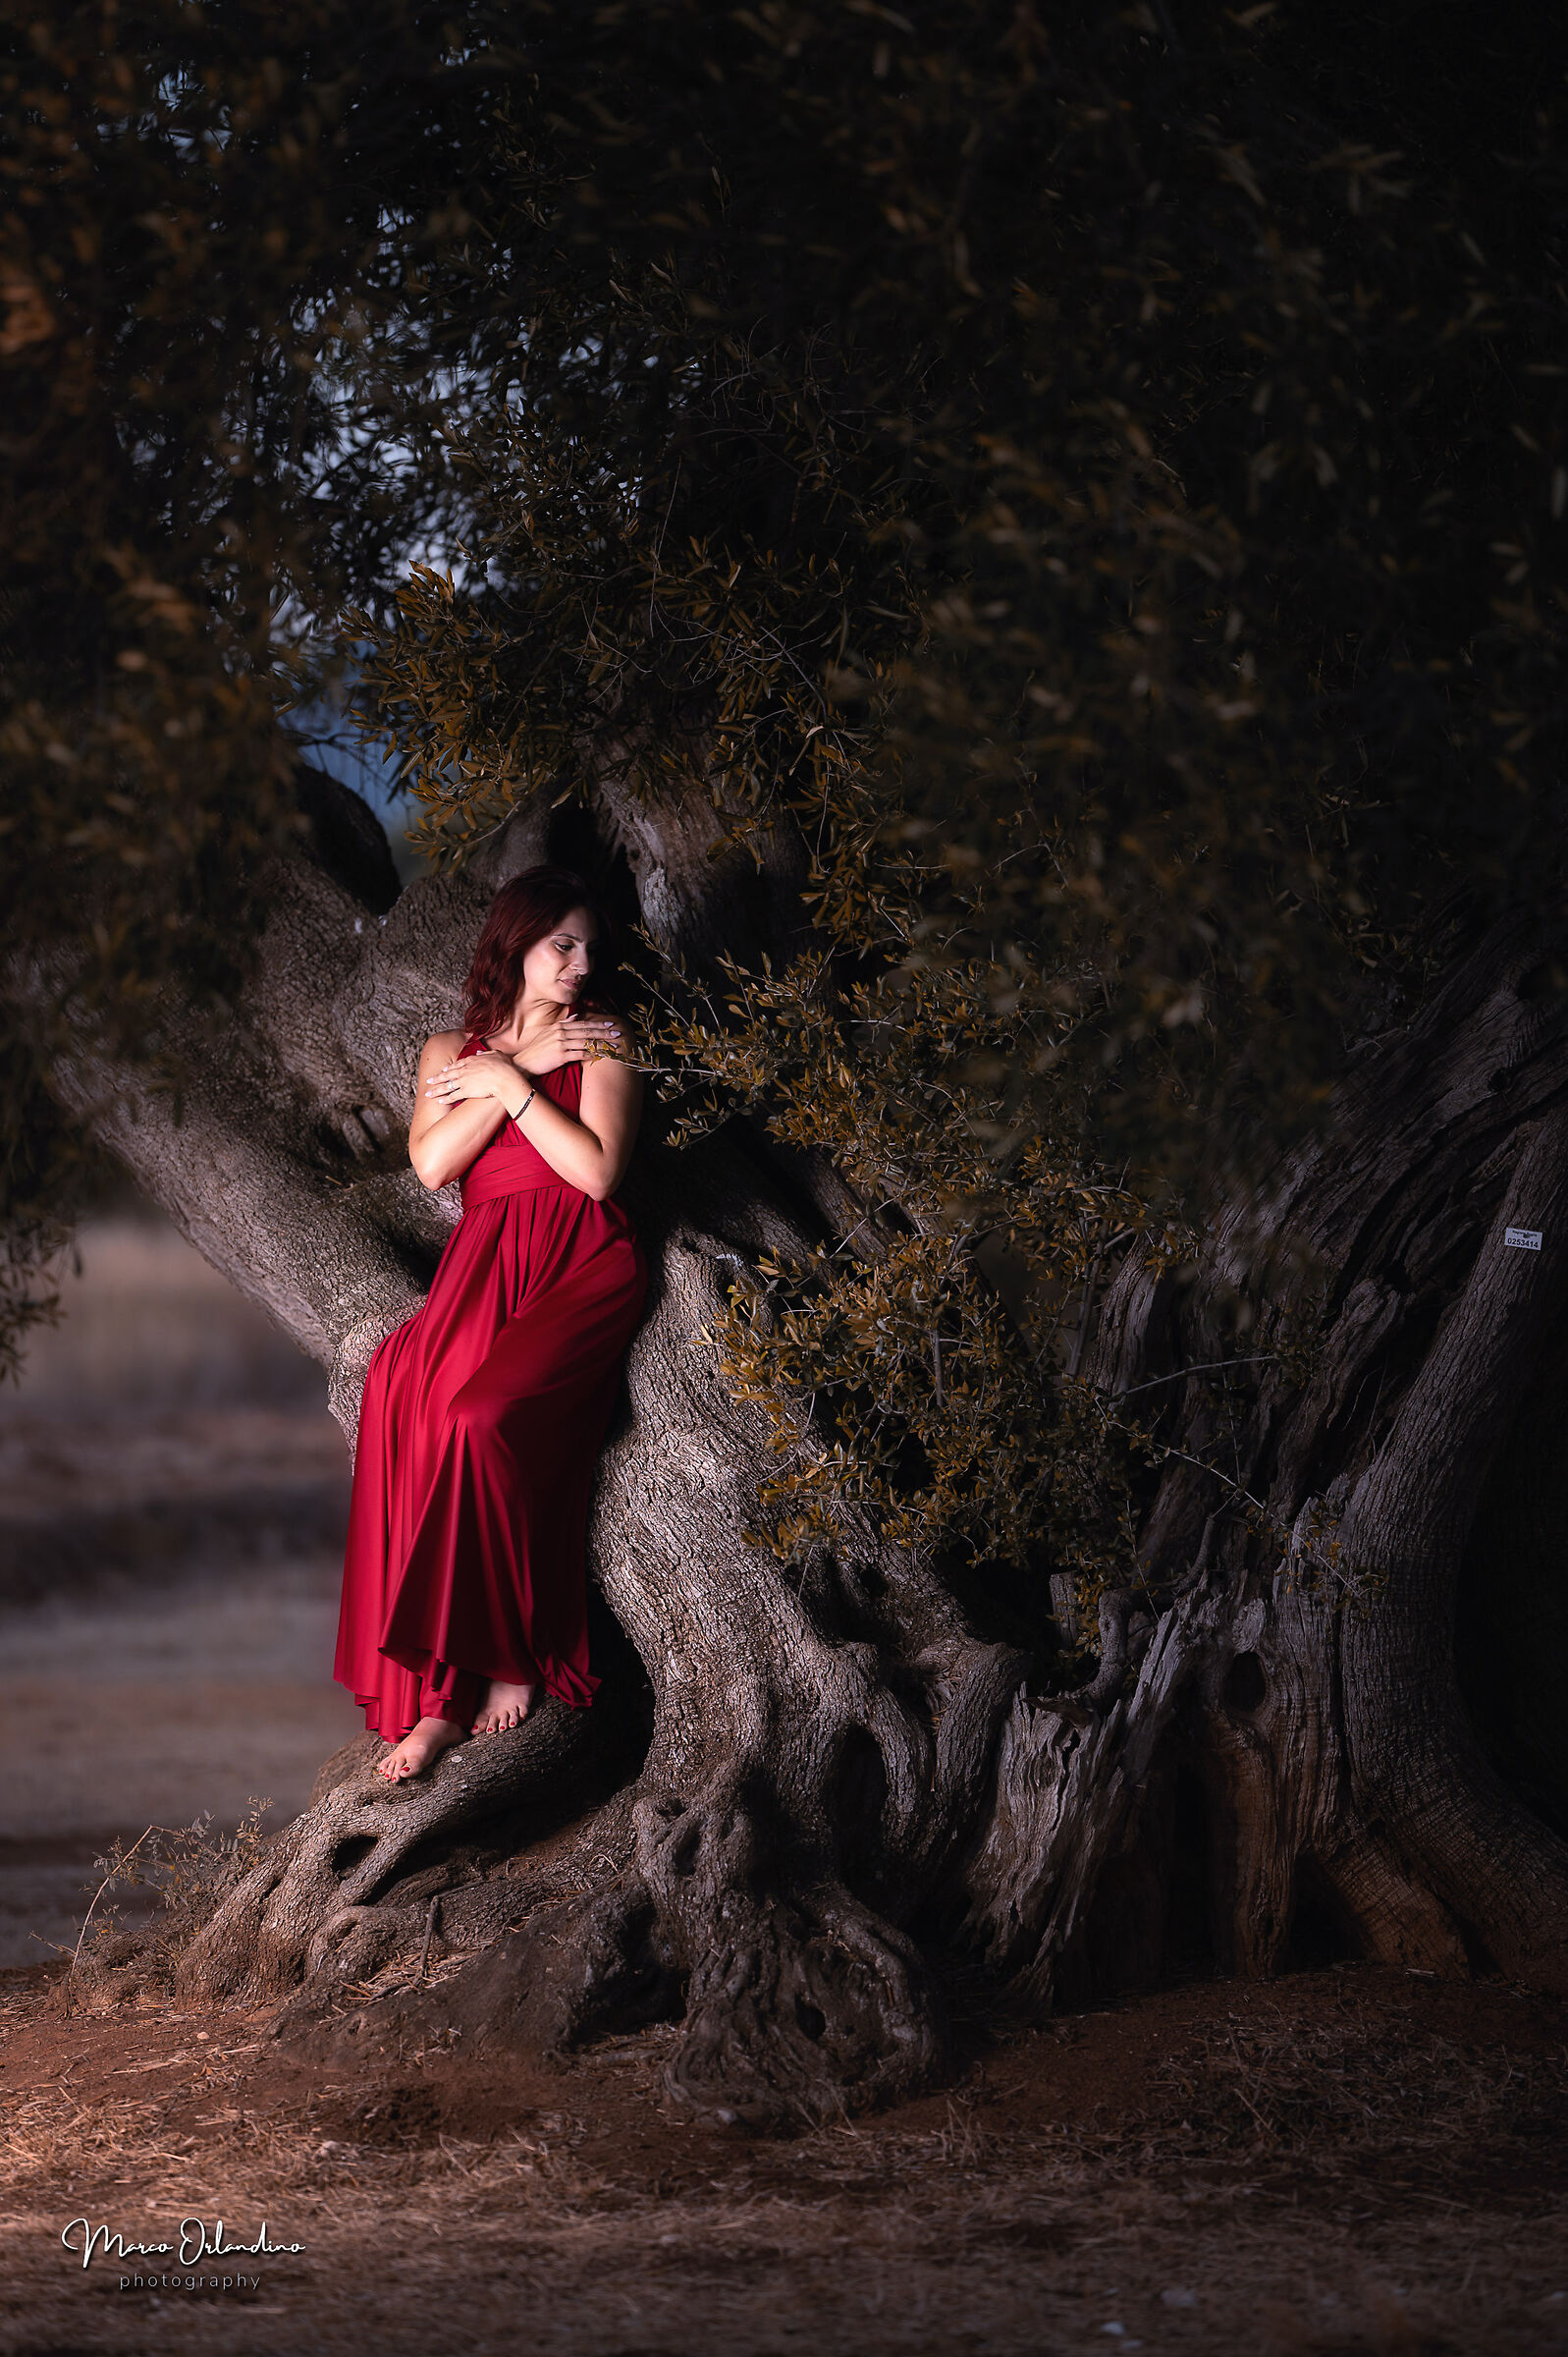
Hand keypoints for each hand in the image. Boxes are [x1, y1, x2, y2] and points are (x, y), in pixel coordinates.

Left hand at [423, 1049, 524, 1108]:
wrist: (504, 1078)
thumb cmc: (504, 1066)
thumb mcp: (496, 1054)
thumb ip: (486, 1053)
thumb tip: (479, 1052)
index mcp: (471, 1061)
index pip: (457, 1064)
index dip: (449, 1068)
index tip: (443, 1070)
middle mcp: (464, 1070)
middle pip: (447, 1075)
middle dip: (437, 1078)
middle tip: (429, 1080)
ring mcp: (464, 1081)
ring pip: (446, 1086)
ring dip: (436, 1090)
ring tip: (428, 1093)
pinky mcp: (466, 1091)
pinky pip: (453, 1096)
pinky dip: (445, 1099)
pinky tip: (439, 1101)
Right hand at [511, 1007, 625, 1075]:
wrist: (523, 1063)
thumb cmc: (537, 1050)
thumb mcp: (548, 1033)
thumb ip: (563, 1023)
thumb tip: (575, 1016)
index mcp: (559, 1026)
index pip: (583, 1024)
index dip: (598, 1024)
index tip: (610, 1025)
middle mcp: (561, 1032)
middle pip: (587, 1031)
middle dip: (604, 1032)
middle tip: (618, 1033)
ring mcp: (560, 1043)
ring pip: (586, 1042)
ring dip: (601, 1043)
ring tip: (614, 1045)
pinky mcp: (560, 1055)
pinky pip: (580, 1054)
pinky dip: (591, 1054)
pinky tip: (601, 1055)